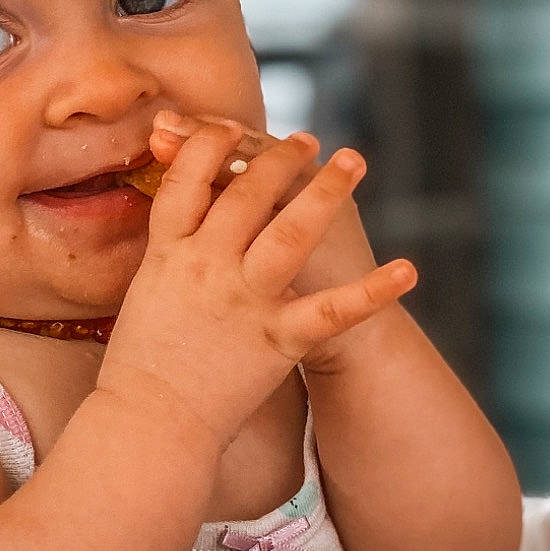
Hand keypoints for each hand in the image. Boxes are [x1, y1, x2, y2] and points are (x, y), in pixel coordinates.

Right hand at [99, 122, 414, 447]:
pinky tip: (408, 270)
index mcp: (167, 251)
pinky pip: (333, 310)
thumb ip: (172, 252)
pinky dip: (374, 293)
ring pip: (291, 230)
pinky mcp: (276, 338)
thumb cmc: (141, 365)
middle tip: (309, 140)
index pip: (188, 177)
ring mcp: (242, 298)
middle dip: (279, 159)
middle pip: (246, 191)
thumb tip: (187, 219)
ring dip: (325, 191)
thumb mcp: (145, 293)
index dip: (211, 143)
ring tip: (352, 161)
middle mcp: (205, 264)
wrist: (149, 422)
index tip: (230, 128)